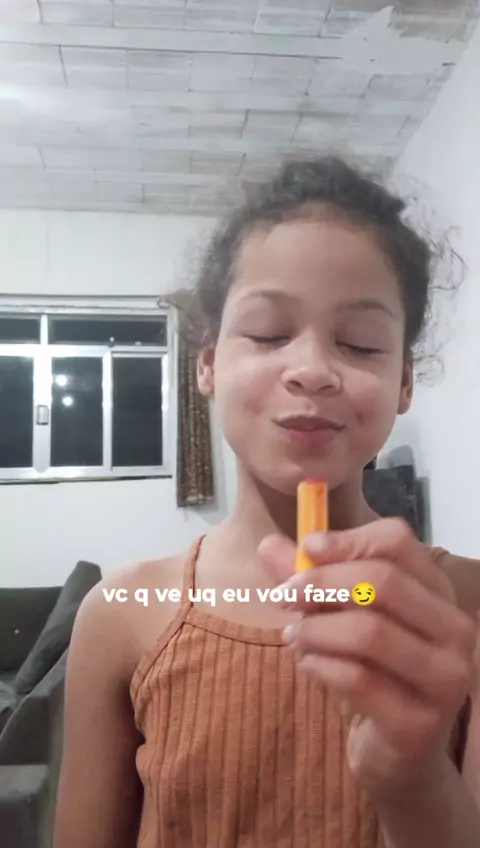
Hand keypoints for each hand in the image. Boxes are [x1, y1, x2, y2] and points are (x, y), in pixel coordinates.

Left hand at [258, 519, 476, 800]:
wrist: (398, 754)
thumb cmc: (373, 672)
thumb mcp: (341, 618)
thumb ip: (310, 581)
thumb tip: (268, 544)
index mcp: (437, 592)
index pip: (399, 543)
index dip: (349, 539)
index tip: (306, 547)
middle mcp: (454, 630)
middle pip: (384, 583)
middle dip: (323, 583)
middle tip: (283, 594)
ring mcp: (444, 678)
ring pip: (370, 632)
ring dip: (317, 629)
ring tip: (292, 635)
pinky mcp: (420, 722)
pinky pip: (359, 680)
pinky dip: (320, 666)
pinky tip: (307, 665)